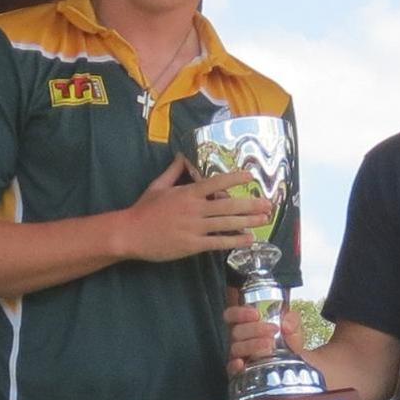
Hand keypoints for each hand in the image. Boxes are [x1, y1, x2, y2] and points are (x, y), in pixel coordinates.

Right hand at [119, 154, 270, 261]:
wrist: (130, 233)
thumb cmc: (144, 209)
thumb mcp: (158, 185)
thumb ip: (174, 171)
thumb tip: (183, 155)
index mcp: (187, 193)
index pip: (216, 182)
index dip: (235, 178)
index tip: (250, 177)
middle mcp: (194, 209)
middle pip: (228, 205)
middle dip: (250, 204)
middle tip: (268, 203)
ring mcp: (194, 228)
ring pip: (227, 223)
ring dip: (248, 221)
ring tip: (264, 219)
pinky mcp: (192, 245)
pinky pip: (218, 242)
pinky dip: (235, 241)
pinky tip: (248, 240)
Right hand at [224, 305, 302, 376]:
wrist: (299, 373)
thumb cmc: (291, 350)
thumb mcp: (295, 332)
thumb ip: (292, 322)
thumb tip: (286, 323)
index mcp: (249, 326)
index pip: (232, 315)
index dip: (240, 312)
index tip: (256, 314)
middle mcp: (242, 340)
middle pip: (236, 331)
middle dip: (254, 328)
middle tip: (273, 330)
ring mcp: (240, 357)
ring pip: (236, 348)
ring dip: (252, 345)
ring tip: (269, 345)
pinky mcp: (241, 373)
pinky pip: (232, 369)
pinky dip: (235, 365)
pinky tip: (242, 363)